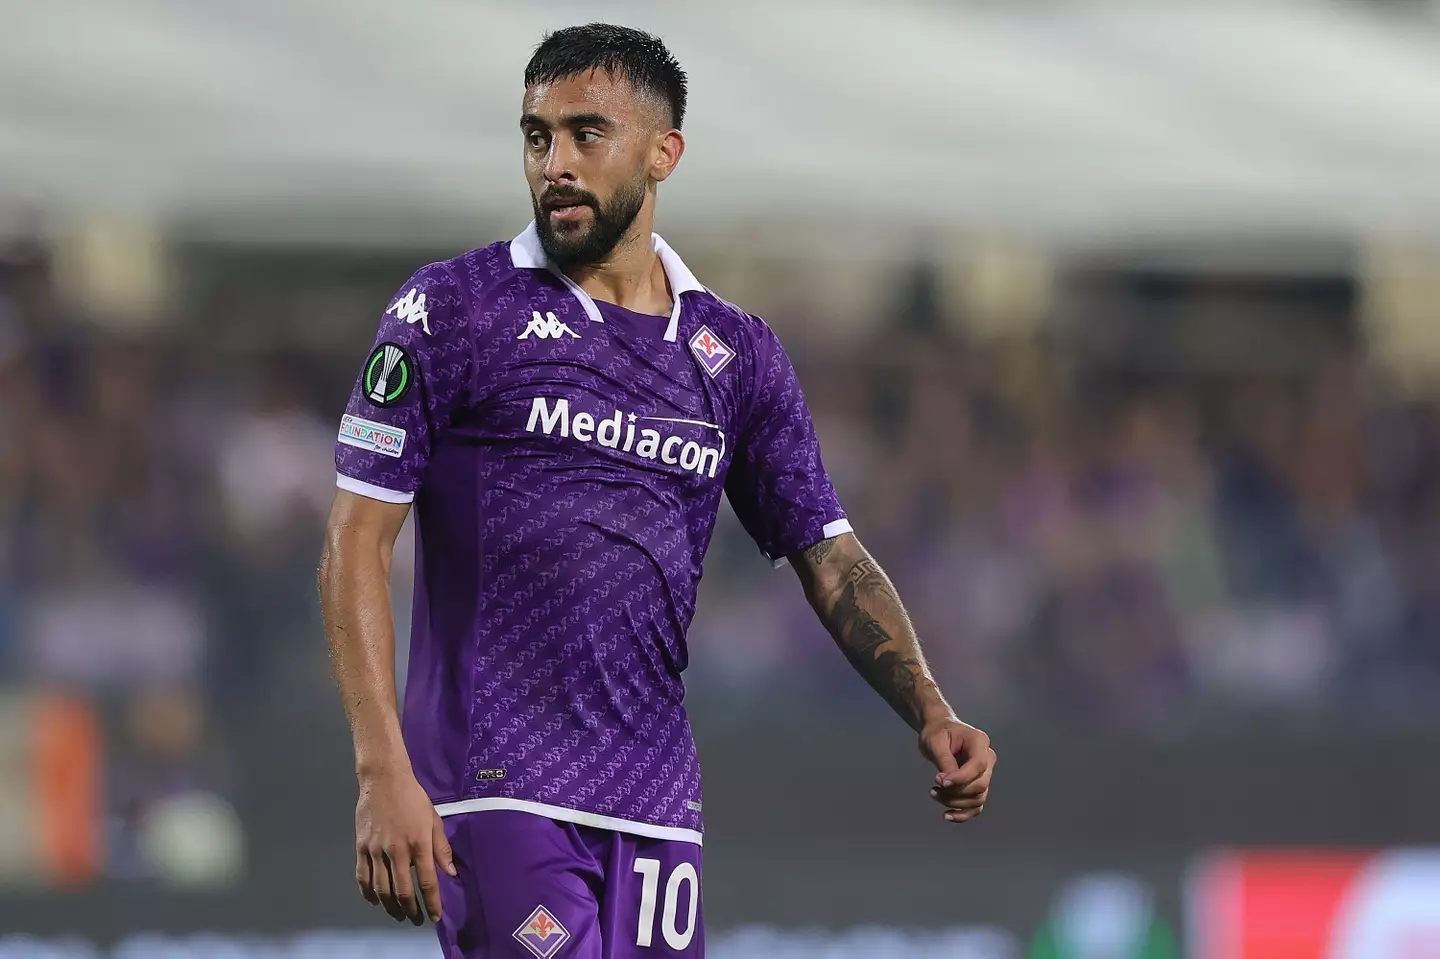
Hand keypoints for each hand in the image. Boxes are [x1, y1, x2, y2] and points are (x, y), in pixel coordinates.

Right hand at [355, 765, 456, 923]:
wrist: (384, 780)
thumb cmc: (413, 798)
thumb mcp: (433, 819)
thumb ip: (441, 848)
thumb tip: (450, 873)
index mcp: (419, 843)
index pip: (427, 881)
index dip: (432, 903)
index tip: (435, 917)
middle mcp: (397, 850)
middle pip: (402, 891)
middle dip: (410, 910)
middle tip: (415, 920)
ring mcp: (376, 850)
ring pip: (381, 889)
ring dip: (390, 907)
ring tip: (398, 915)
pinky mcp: (361, 847)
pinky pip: (363, 877)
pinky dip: (368, 894)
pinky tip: (375, 901)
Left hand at [919, 717, 994, 823]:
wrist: (939, 731)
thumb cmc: (938, 733)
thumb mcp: (936, 742)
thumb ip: (944, 761)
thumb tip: (947, 783)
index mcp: (980, 742)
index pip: (978, 765)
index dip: (961, 778)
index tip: (939, 781)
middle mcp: (988, 759)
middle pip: (980, 785)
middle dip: (955, 792)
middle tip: (934, 788)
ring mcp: (985, 774)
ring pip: (978, 798)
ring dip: (955, 803)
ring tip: (934, 793)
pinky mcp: (978, 786)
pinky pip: (976, 806)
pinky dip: (963, 814)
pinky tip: (947, 815)